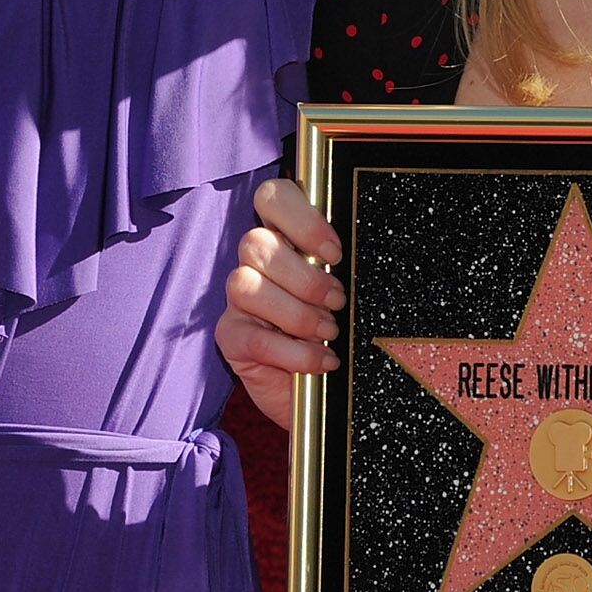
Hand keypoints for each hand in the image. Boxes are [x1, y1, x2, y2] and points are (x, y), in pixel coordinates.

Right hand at [216, 177, 344, 431]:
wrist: (326, 394)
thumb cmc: (339, 334)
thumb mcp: (347, 295)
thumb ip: (343, 268)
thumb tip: (360, 253)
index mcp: (286, 239)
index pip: (273, 196)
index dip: (301, 218)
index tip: (334, 253)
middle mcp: (255, 264)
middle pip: (255, 242)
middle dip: (305, 277)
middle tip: (337, 301)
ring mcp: (238, 301)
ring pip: (246, 285)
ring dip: (297, 314)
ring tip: (329, 332)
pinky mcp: (230, 337)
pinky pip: (254, 338)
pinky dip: (295, 353)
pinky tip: (322, 361)